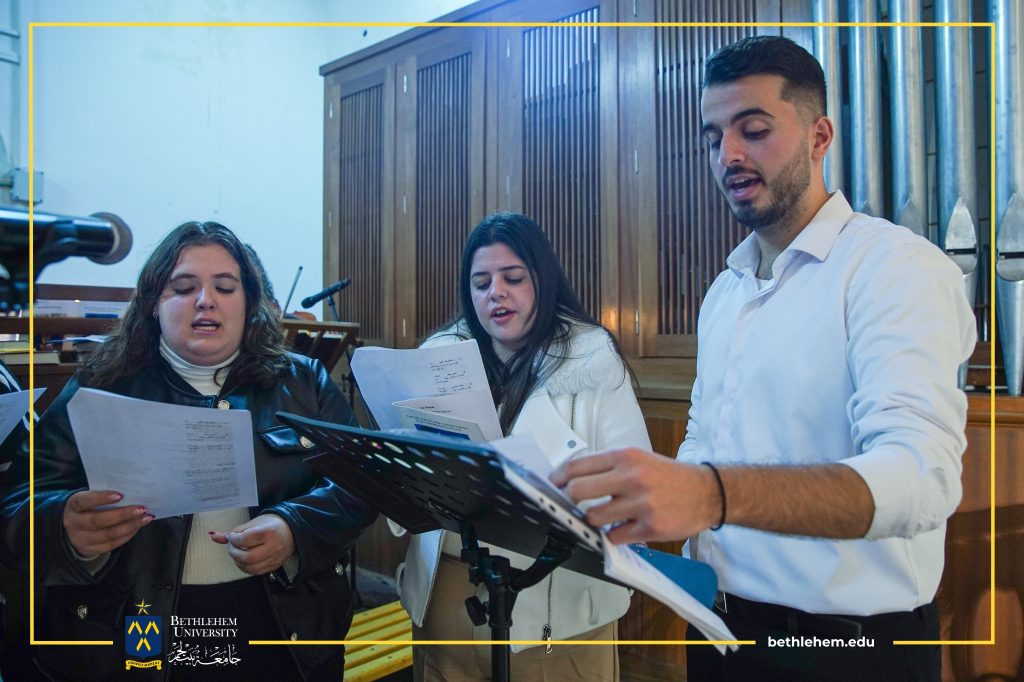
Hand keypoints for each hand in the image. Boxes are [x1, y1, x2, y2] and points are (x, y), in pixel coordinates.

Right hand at [63, 490, 152, 555]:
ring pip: (108, 535)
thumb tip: (131, 492)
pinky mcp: (90, 550)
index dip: (101, 498)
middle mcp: (74, 523)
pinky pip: (112, 544)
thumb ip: (104, 495)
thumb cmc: (88, 507)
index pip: (84, 501)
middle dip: (122, 515)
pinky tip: (137, 527)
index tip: (120, 495)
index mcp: (73, 506)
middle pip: (98, 521)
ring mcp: (80, 539)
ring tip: (145, 517)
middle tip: (141, 509)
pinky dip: (127, 535)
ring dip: (130, 526)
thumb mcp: (89, 499)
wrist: (73, 528)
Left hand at [210, 514, 294, 575]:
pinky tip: (243, 560)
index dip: (233, 539)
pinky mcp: (274, 566)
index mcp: (268, 532)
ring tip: (237, 552)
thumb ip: (234, 531)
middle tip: (232, 546)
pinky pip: (255, 572)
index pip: (245, 540)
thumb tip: (213, 536)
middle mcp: (273, 547)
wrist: (291, 530)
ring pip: (250, 567)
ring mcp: (274, 558)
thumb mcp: (253, 523)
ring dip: (238, 561)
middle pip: (247, 557)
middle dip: (234, 552)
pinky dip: (245, 567)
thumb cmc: (271, 524)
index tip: (232, 536)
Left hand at [549, 448, 720, 543]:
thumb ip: (608, 467)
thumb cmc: (668, 476)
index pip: (578, 466)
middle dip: (570, 500)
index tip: (553, 485)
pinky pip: (616, 536)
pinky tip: (624, 528)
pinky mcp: (650, 527)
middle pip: (578, 491)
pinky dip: (615, 535)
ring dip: (594, 521)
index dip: (559, 478)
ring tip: (604, 517)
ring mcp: (641, 503)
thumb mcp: (638, 459)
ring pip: (594, 518)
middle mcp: (631, 477)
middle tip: (571, 504)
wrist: (706, 492)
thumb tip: (573, 478)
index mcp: (625, 457)